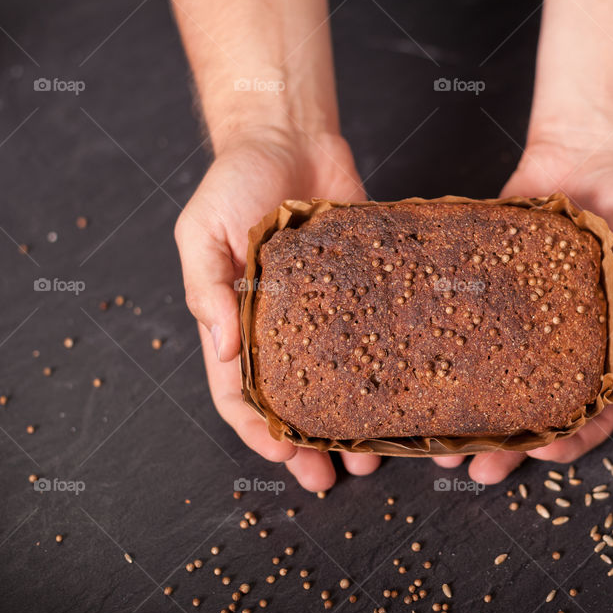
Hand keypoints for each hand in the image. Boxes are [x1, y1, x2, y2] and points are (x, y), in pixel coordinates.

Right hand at [175, 128, 381, 490]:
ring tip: (376, 453)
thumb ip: (208, 288)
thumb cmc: (235, 179)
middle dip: (311, 443)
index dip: (259, 431)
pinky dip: (390, 368)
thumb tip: (223, 349)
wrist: (290, 136)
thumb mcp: (202, 231)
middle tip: (336, 476)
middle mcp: (281, 327)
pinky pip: (377, 336)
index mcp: (236, 322)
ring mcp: (326, 312)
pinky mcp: (365, 289)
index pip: (239, 393)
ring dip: (354, 421)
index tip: (286, 456)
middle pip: (294, 401)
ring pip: (340, 381)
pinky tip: (410, 393)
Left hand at [433, 142, 612, 481]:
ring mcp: (520, 319)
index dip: (573, 440)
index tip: (546, 456)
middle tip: (479, 470)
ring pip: (495, 380)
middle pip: (535, 407)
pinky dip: (449, 356)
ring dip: (473, 417)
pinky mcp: (487, 289)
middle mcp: (559, 340)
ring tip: (443, 444)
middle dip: (510, 447)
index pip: (593, 409)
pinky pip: (467, 329)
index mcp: (604, 343)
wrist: (588, 152)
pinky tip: (424, 379)